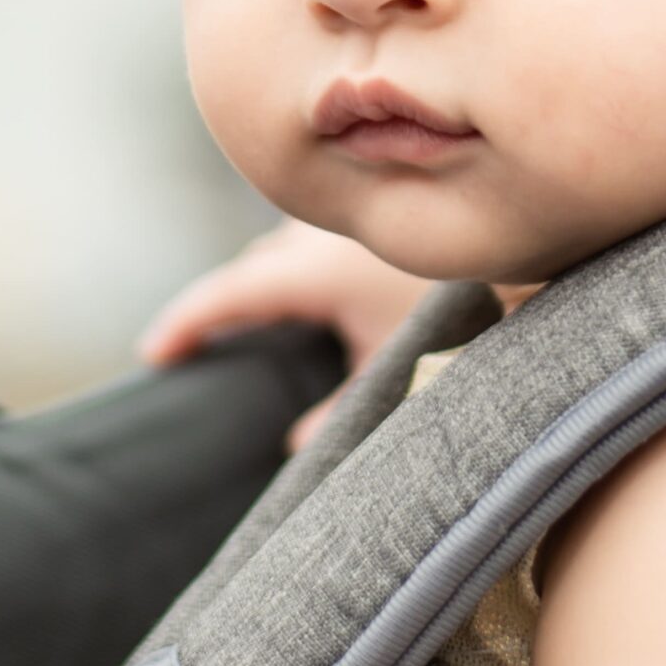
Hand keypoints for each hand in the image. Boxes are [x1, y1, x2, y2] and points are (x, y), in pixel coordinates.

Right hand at [137, 219, 434, 451]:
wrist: (511, 246)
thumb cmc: (458, 311)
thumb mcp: (392, 371)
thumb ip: (339, 413)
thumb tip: (294, 448)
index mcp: (314, 270)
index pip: (228, 293)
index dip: (185, 322)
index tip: (154, 355)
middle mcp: (317, 232)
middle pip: (250, 268)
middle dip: (224, 307)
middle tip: (199, 352)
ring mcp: (339, 219)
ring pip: (279, 247)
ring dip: (263, 281)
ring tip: (261, 328)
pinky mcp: (364, 217)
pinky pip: (308, 236)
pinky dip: (294, 265)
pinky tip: (319, 296)